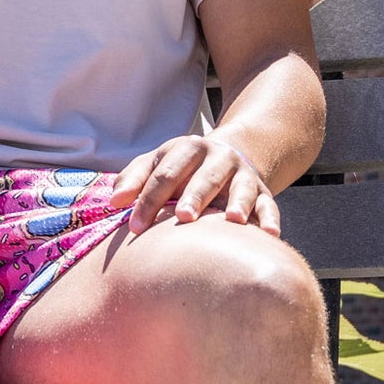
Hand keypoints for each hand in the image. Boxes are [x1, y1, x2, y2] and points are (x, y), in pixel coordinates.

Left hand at [109, 135, 280, 237]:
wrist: (229, 156)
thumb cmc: (181, 169)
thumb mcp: (156, 164)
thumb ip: (134, 179)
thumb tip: (114, 201)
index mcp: (187, 149)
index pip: (165, 173)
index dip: (148, 199)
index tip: (135, 227)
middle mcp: (218, 158)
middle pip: (204, 177)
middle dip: (195, 196)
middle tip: (184, 217)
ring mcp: (242, 175)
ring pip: (241, 188)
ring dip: (238, 203)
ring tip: (233, 220)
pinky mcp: (262, 192)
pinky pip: (268, 205)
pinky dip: (270, 219)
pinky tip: (268, 235)